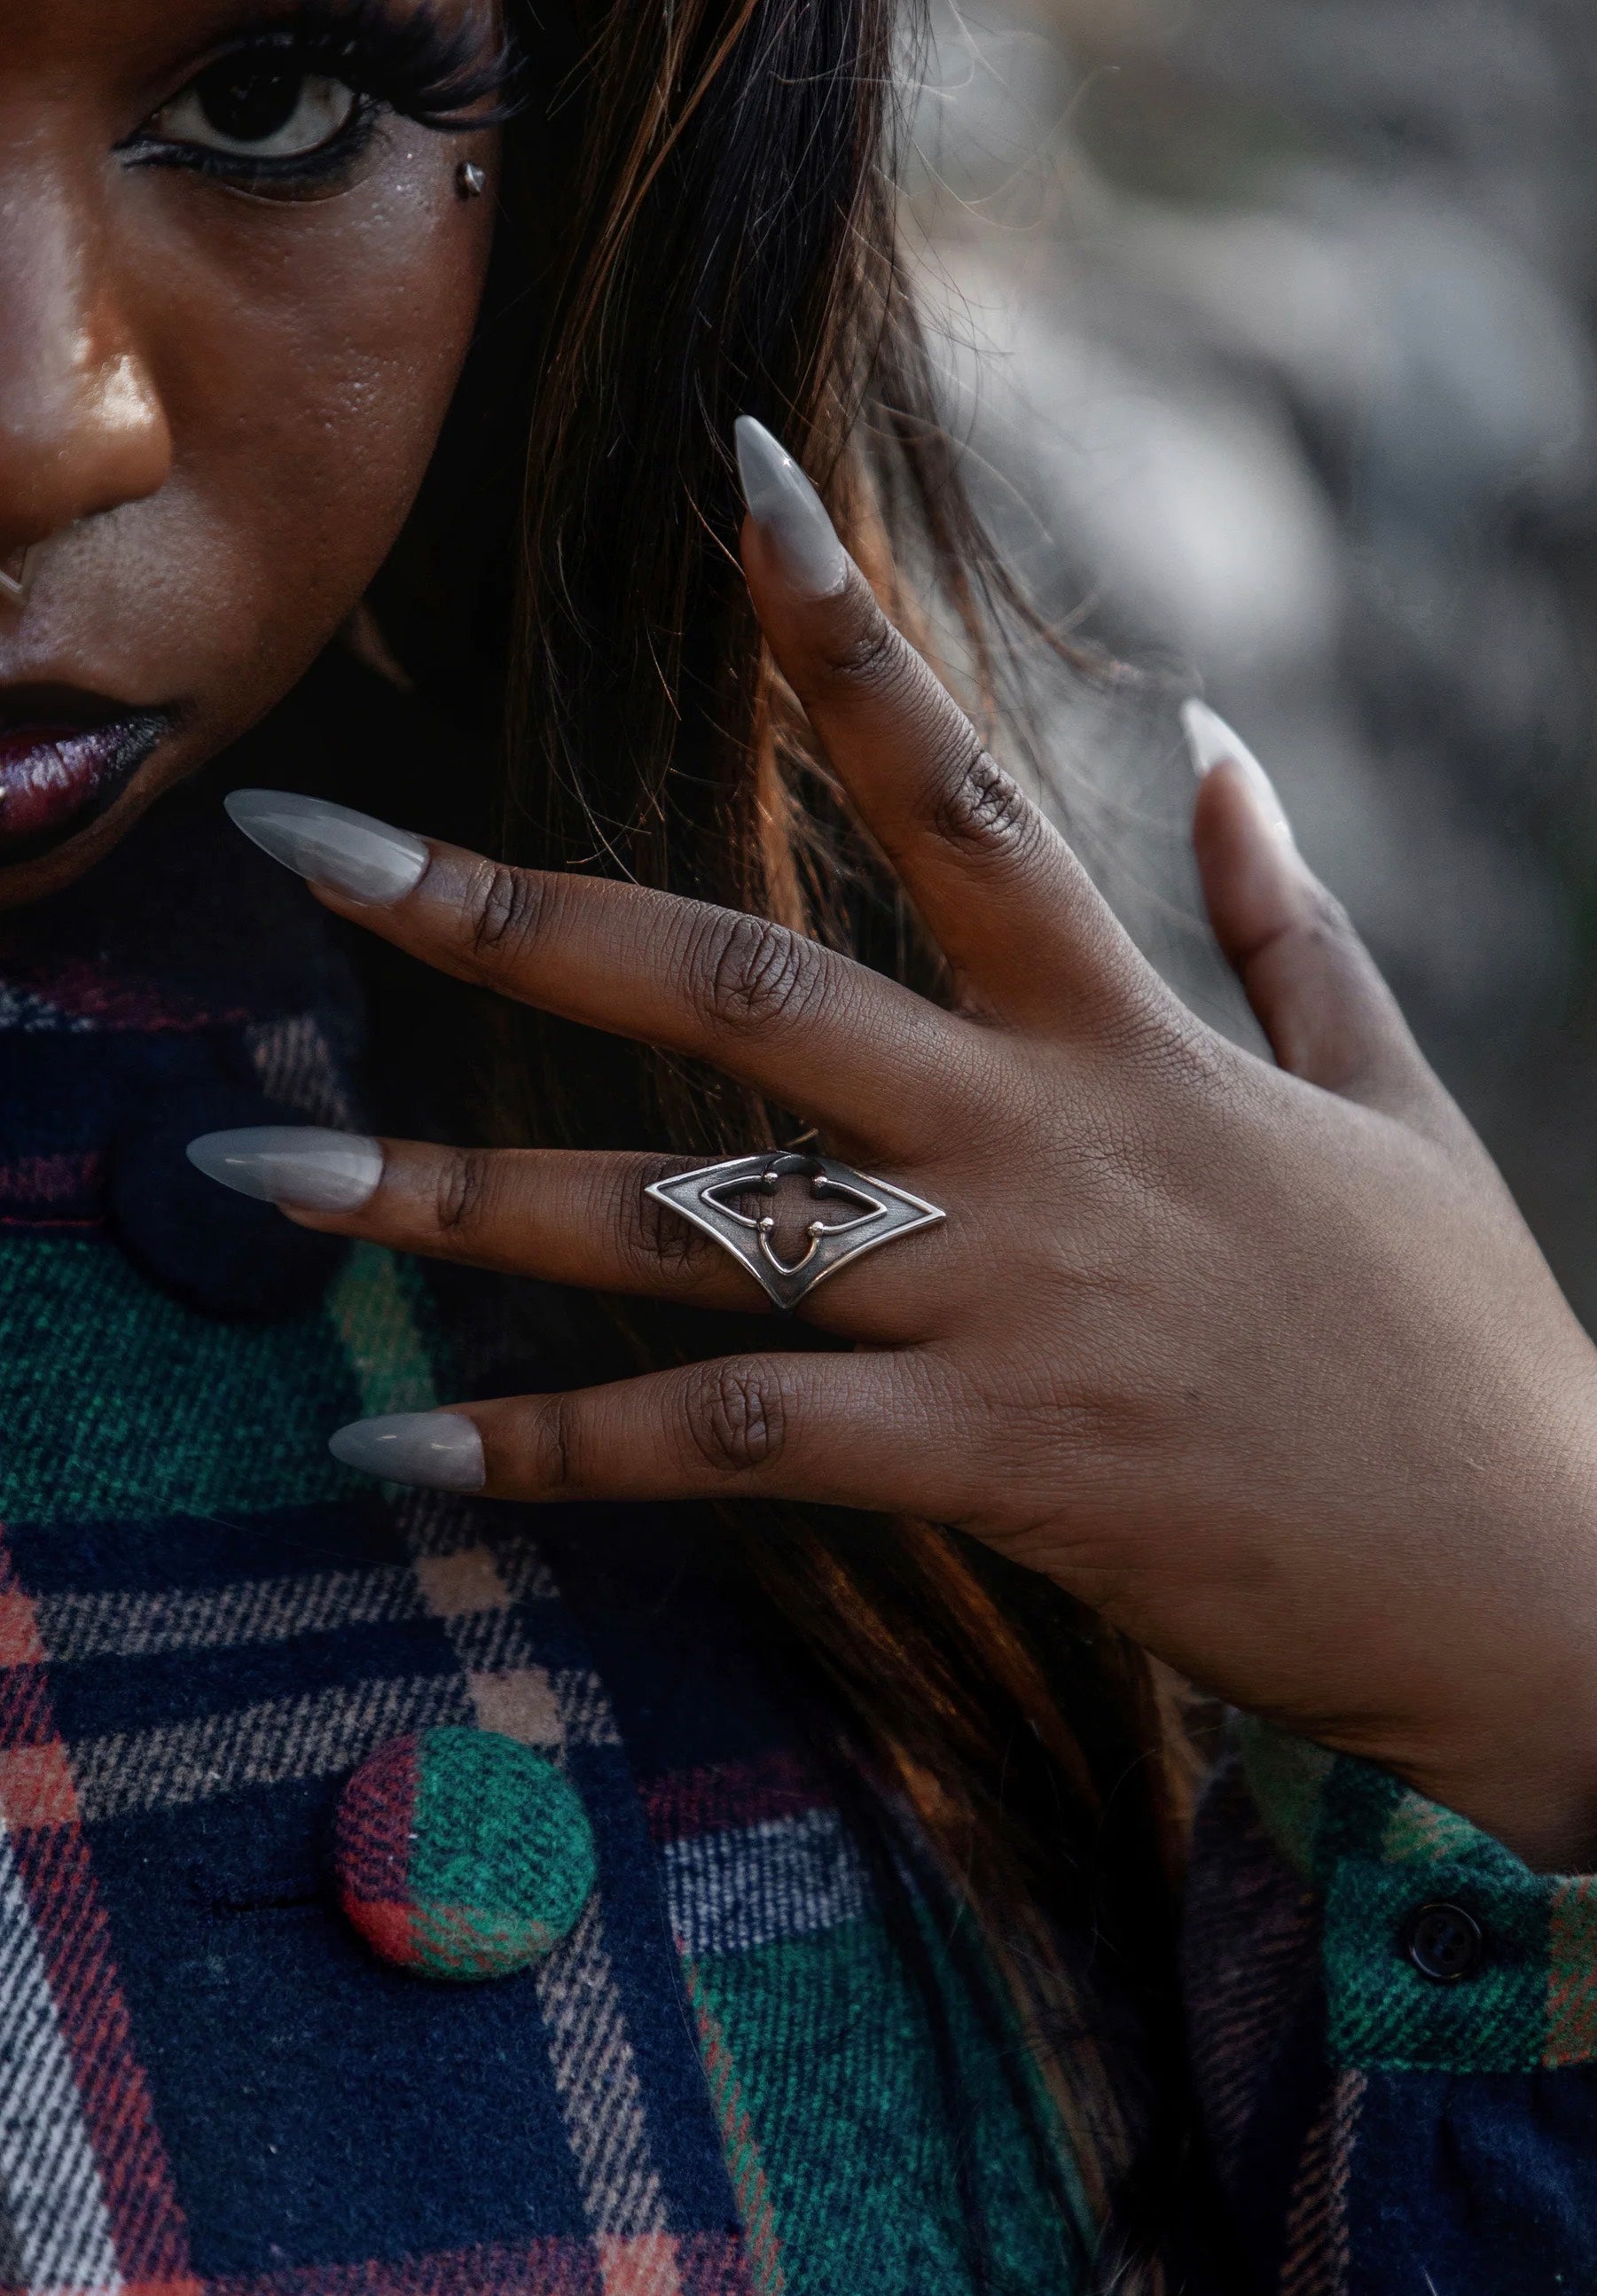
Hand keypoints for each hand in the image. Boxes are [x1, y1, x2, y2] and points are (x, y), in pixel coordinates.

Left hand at [211, 433, 1596, 1871]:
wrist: (1541, 1581)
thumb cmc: (1454, 1339)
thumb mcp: (1385, 1094)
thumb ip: (1279, 917)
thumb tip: (1223, 744)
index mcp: (1127, 1030)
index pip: (959, 784)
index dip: (843, 622)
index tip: (731, 476)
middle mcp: (1041, 1140)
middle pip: (739, 986)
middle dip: (507, 913)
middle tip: (305, 844)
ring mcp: (1010, 1302)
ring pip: (687, 1225)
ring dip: (452, 1204)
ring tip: (250, 1183)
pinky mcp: (999, 1464)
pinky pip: (731, 1447)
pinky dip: (554, 1458)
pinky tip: (393, 1463)